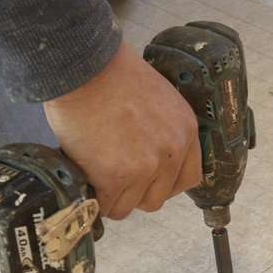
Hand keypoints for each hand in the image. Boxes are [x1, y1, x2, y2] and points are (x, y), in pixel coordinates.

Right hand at [43, 41, 202, 219]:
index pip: (188, 178)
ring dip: (112, 197)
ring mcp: (145, 167)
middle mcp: (171, 152)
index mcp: (185, 130)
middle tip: (114, 177)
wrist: (84, 65)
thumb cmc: (111, 71)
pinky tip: (85, 179)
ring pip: (130, 206)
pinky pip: (106, 205)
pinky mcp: (115, 177)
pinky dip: (94, 198)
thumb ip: (161, 128)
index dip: (163, 184)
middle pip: (157, 198)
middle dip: (135, 192)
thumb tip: (145, 152)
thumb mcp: (157, 97)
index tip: (146, 180)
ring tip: (95, 176)